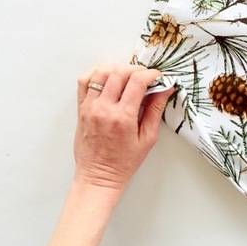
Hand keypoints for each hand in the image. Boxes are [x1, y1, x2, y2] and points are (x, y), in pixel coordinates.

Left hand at [73, 64, 174, 191]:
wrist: (98, 176)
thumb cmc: (124, 162)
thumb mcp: (147, 138)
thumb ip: (155, 110)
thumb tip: (165, 89)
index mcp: (123, 117)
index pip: (137, 81)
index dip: (150, 74)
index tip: (157, 77)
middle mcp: (104, 108)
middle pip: (119, 73)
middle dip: (136, 70)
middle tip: (144, 77)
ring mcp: (90, 107)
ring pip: (101, 72)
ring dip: (117, 69)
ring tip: (127, 77)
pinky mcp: (81, 109)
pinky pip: (84, 81)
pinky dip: (96, 74)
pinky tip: (107, 78)